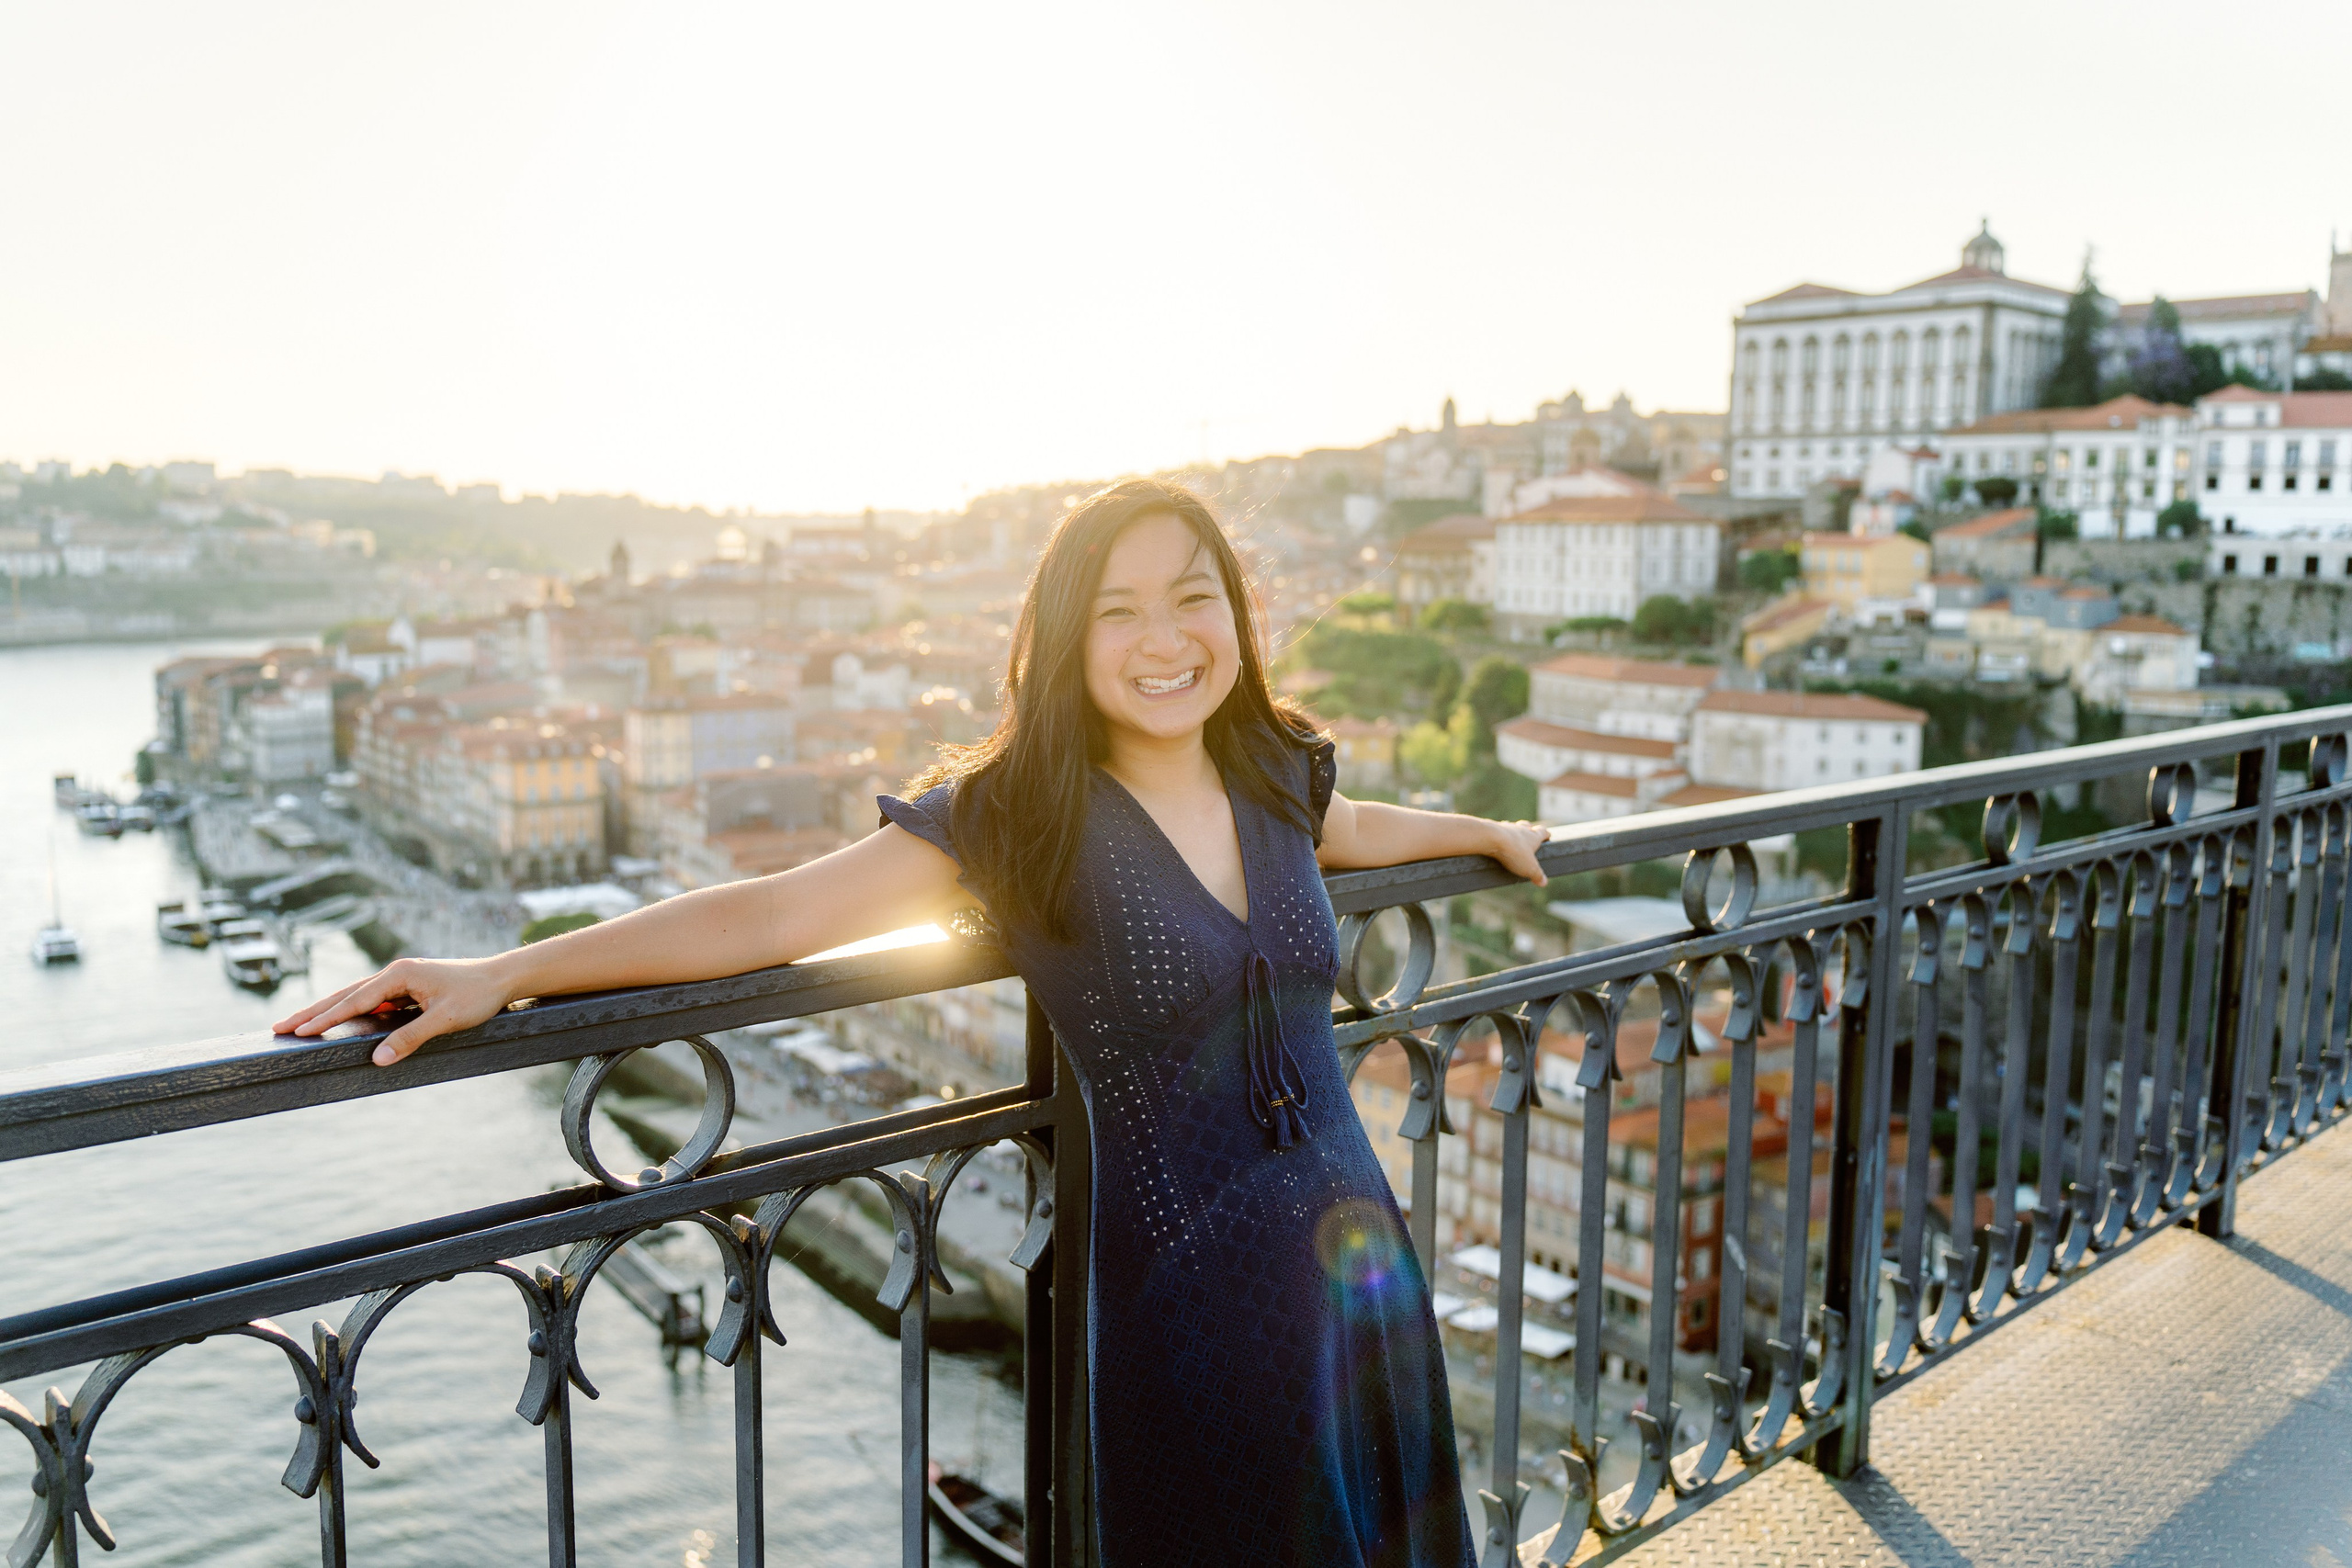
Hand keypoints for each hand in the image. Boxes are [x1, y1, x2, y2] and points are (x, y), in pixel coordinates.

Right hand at [272, 955, 515, 1066]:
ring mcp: (400, 979)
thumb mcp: (445, 1020)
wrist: (502, 978)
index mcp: (399, 975)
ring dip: (328, 1011)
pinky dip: (351, 1011)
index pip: (354, 1001)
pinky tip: (338, 1022)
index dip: (325, 1018)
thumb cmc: (477, 996)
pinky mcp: (407, 988)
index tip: (298, 1031)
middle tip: (279, 1027)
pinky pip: (372, 1002)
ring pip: (356, 997)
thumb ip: (410, 1038)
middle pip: (346, 995)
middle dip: (313, 1012)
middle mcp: (395, 973)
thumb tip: (377, 1060)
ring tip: (299, 1025)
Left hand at [1485, 820, 1550, 886]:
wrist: (1490, 838)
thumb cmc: (1513, 852)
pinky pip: (1498, 830)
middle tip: (1530, 833)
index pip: (1543, 832)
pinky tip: (1496, 840)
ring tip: (1513, 839)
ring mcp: (1506, 827)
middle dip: (1530, 829)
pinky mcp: (1492, 829)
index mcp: (1533, 836)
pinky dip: (1499, 834)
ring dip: (1514, 831)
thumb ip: (1537, 875)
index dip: (1546, 834)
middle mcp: (1520, 829)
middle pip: (1528, 826)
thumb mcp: (1529, 868)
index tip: (1547, 836)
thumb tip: (1544, 882)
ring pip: (1512, 826)